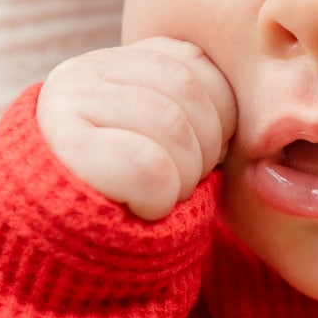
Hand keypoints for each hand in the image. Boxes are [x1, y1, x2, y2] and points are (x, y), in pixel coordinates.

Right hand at [36, 37, 236, 220]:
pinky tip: (140, 208)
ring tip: (159, 197)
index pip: (197, 63)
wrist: (61, 255)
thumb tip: (255, 108)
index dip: (220, 116)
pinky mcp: (64, 149)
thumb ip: (193, 108)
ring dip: (183, 178)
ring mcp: (68, 104)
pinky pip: (149, 167)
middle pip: (189, 90)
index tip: (203, 155)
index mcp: (117, 62)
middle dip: (204, 150)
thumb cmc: (128, 200)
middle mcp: (85, 71)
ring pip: (172, 126)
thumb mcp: (163, 142)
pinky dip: (160, 199)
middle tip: (181, 183)